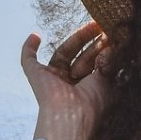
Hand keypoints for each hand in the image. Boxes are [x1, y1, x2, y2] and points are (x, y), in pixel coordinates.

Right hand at [20, 20, 112, 139]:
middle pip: (80, 56)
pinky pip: (28, 59)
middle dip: (92, 41)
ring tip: (93, 24)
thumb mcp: (105, 80)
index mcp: (84, 89)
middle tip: (104, 25)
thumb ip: (107, 62)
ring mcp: (51, 79)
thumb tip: (111, 45)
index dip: (101, 50)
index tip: (112, 36)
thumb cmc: (92, 104)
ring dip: (77, 37)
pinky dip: (29, 47)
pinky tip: (35, 35)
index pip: (93, 65)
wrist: (71, 115)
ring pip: (62, 53)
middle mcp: (68, 84)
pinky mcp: (36, 75)